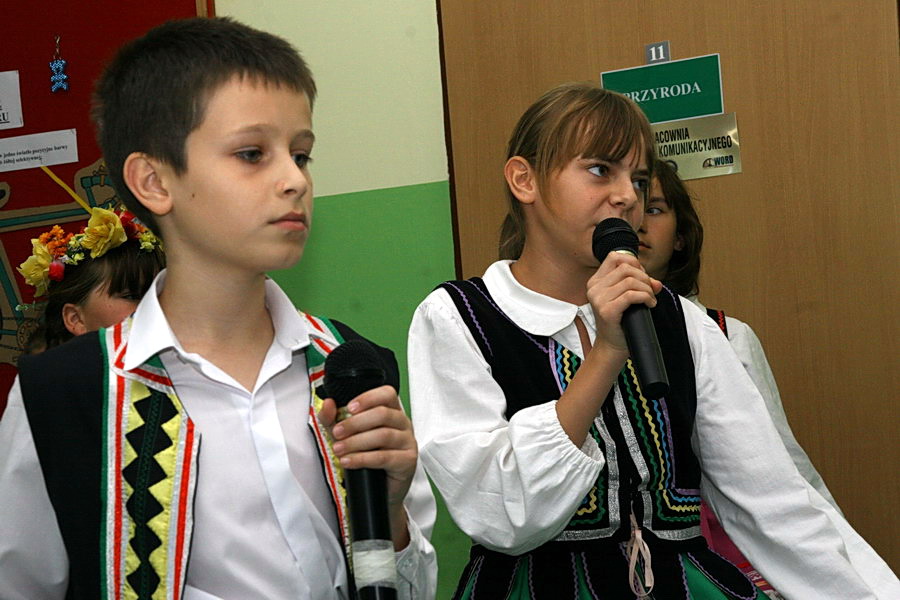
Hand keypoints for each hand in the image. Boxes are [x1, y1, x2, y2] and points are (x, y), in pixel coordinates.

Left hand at [319, 385, 416, 547]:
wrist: (380, 489)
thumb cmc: (368, 457)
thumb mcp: (347, 435)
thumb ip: (334, 418)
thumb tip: (327, 404)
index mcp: (392, 411)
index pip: (387, 394)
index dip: (368, 398)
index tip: (349, 407)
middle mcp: (403, 423)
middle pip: (383, 414)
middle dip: (355, 423)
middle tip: (337, 433)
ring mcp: (408, 442)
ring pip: (383, 435)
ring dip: (356, 442)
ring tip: (339, 449)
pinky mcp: (407, 461)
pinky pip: (384, 457)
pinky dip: (362, 458)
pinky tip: (348, 461)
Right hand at [586, 251, 661, 352]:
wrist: (612, 346)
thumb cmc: (620, 322)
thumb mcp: (626, 298)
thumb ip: (639, 285)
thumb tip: (656, 282)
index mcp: (595, 282)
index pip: (614, 257)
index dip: (633, 263)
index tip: (642, 276)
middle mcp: (594, 288)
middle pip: (626, 267)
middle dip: (644, 277)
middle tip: (650, 290)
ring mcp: (598, 299)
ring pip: (630, 281)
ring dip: (647, 289)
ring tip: (650, 299)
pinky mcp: (607, 310)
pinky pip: (632, 295)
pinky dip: (646, 297)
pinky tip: (650, 304)